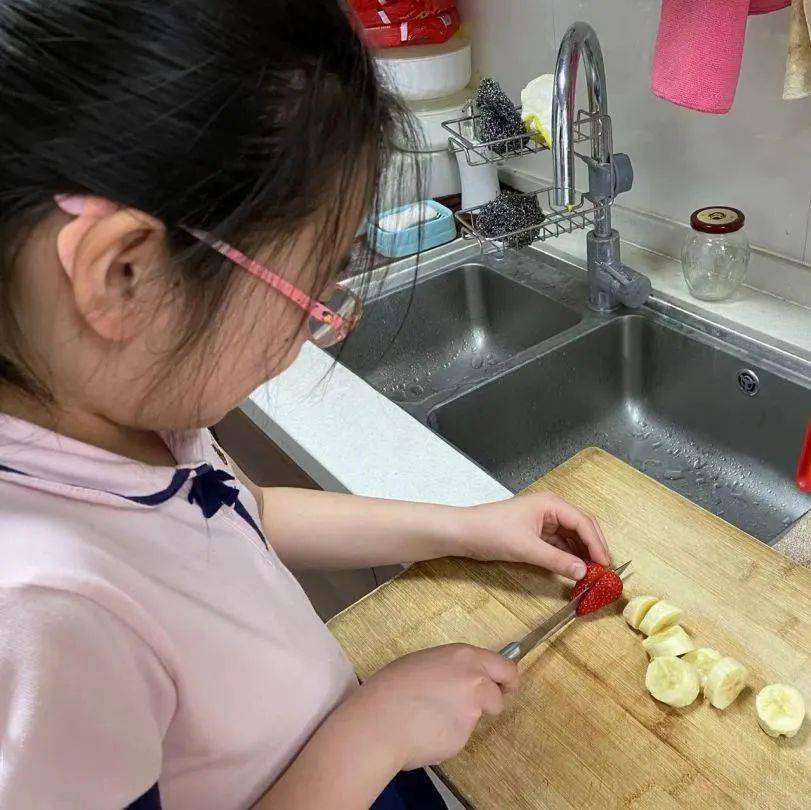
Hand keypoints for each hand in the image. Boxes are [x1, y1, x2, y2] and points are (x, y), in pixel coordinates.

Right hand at [346, 644, 518, 769]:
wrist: (379, 721)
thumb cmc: (391, 687)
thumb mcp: (423, 662)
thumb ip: (450, 669)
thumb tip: (458, 680)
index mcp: (463, 656)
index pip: (503, 664)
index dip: (504, 677)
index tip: (502, 684)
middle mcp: (474, 680)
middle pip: (505, 687)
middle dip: (502, 695)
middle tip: (491, 703)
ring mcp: (472, 710)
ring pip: (479, 714)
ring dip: (465, 717)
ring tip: (433, 718)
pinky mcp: (464, 736)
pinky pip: (460, 734)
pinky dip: (448, 735)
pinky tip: (426, 732)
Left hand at [458, 492, 609, 579]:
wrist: (464, 533)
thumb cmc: (492, 532)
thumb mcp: (527, 549)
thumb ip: (557, 561)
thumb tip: (583, 572)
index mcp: (551, 504)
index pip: (583, 522)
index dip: (597, 544)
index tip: (605, 565)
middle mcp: (550, 509)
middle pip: (581, 526)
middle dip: (593, 547)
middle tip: (603, 570)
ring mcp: (543, 520)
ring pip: (571, 536)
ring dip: (581, 553)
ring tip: (591, 573)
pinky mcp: (535, 532)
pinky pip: (558, 544)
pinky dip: (567, 556)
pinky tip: (573, 569)